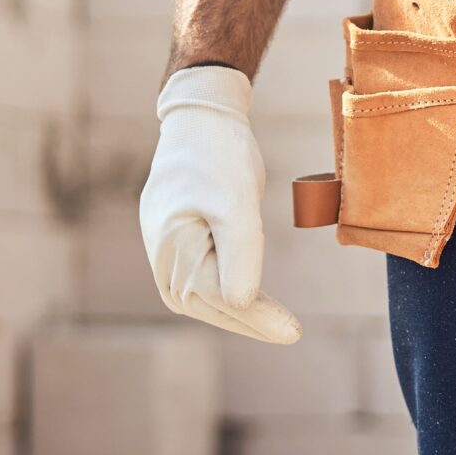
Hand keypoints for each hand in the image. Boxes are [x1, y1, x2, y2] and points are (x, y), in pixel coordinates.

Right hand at [139, 67, 301, 344]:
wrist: (201, 120)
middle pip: (210, 304)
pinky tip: (252, 303)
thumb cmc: (220, 156)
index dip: (257, 318)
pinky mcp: (176, 243)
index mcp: (173, 248)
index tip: (293, 333)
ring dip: (238, 314)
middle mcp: (161, 257)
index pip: (220, 297)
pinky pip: (202, 280)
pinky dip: (228, 293)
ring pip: (204, 297)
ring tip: (276, 325)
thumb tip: (240, 303)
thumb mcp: (237, 201)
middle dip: (249, 322)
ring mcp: (164, 251)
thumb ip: (239, 253)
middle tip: (291, 333)